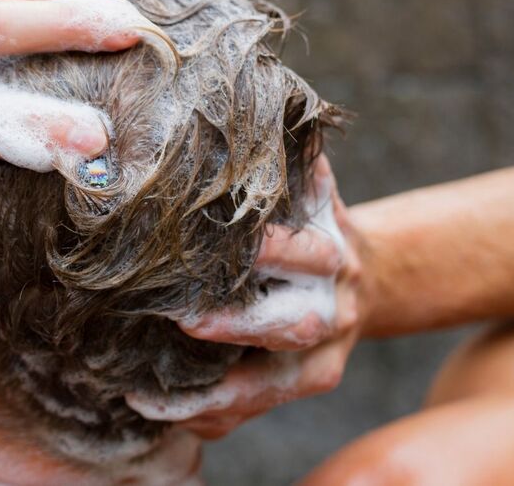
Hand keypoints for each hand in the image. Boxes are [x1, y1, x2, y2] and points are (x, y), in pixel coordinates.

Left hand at [133, 155, 366, 437]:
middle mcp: (333, 303)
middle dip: (240, 325)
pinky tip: (164, 414)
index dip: (272, 250)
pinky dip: (216, 417)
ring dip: (214, 395)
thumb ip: (280, 158)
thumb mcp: (306, 185)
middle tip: (183, 321)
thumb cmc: (309, 222)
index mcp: (331, 248)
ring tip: (146, 400)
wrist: (366, 276)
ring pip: (275, 384)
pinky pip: (261, 410)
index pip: (305, 251)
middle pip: (294, 324)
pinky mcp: (310, 384)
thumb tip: (247, 96)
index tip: (229, 247)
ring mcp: (326, 352)